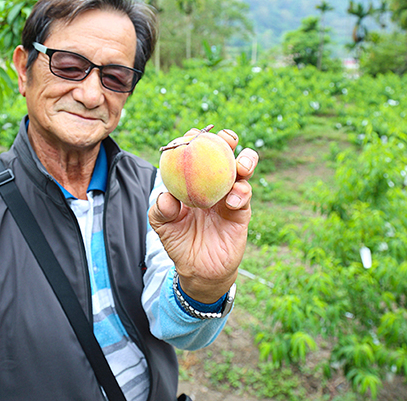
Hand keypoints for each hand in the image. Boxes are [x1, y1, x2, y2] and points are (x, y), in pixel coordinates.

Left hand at [148, 128, 258, 303]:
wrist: (198, 269)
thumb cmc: (178, 241)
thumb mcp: (163, 226)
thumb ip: (160, 210)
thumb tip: (167, 197)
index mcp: (194, 179)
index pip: (196, 152)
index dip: (196, 140)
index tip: (192, 135)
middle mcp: (213, 182)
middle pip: (224, 153)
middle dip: (227, 140)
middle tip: (226, 139)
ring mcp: (229, 195)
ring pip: (243, 169)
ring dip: (246, 161)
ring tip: (241, 166)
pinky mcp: (241, 211)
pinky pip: (244, 196)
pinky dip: (241, 193)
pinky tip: (231, 201)